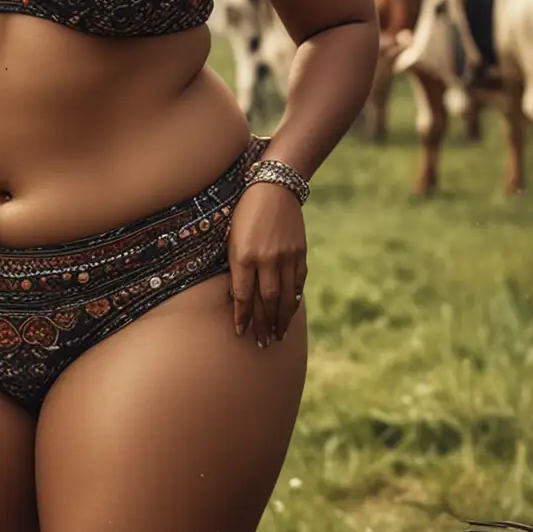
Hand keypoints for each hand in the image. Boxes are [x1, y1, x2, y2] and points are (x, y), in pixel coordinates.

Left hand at [226, 181, 306, 346]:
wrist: (274, 188)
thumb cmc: (245, 212)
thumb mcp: (232, 237)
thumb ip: (236, 266)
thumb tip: (239, 296)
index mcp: (244, 255)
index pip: (244, 295)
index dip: (243, 317)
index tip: (241, 332)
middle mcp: (266, 259)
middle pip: (267, 301)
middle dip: (264, 324)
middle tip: (262, 344)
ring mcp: (286, 257)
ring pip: (286, 296)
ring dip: (282, 319)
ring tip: (278, 336)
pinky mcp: (300, 253)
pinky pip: (298, 282)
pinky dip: (295, 298)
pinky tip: (291, 311)